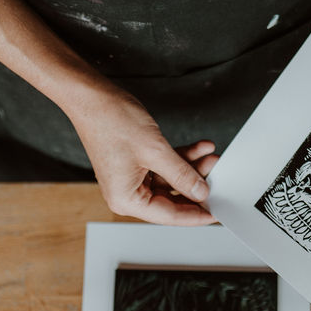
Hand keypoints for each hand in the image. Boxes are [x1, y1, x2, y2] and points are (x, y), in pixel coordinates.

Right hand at [69, 86, 217, 224]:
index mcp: (126, 199)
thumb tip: (201, 192)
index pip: (170, 215)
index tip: (218, 212)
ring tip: (210, 156)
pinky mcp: (135, 164)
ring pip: (171, 181)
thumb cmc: (110, 121)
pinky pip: (164, 167)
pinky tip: (198, 148)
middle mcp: (127, 193)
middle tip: (219, 177)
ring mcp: (131, 179)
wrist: (91, 96)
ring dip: (191, 167)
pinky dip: (181, 158)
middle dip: (196, 184)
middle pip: (172, 199)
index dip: (197, 214)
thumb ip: (182, 175)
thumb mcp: (155, 151)